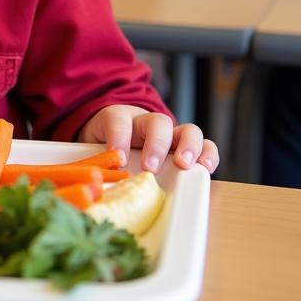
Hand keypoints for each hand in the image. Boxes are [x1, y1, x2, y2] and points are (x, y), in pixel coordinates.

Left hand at [78, 105, 218, 173]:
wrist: (116, 133)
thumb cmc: (105, 144)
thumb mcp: (92, 147)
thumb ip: (95, 158)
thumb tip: (98, 182)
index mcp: (120, 119)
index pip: (118, 120)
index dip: (119, 137)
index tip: (117, 156)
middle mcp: (148, 123)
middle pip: (157, 123)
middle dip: (156, 144)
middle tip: (150, 167)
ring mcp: (170, 135)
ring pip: (187, 130)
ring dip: (188, 146)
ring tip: (184, 164)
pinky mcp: (186, 149)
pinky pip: (204, 146)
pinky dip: (208, 155)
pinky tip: (205, 167)